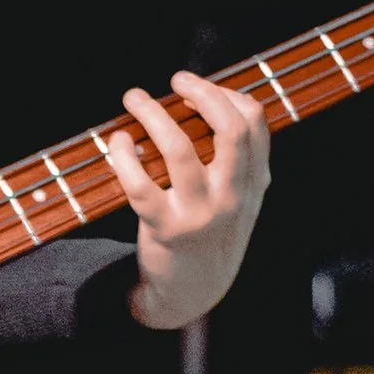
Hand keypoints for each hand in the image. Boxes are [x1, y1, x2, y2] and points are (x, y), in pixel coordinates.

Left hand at [108, 71, 272, 331]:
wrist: (194, 293)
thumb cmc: (212, 234)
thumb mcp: (242, 199)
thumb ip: (240, 160)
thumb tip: (213, 100)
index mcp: (254, 182)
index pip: (253, 121)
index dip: (224, 92)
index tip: (196, 86)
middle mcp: (232, 196)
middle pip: (228, 129)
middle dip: (201, 92)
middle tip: (175, 80)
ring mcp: (199, 214)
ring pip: (178, 148)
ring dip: (152, 113)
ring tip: (134, 98)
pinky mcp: (164, 229)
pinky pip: (139, 183)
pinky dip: (123, 154)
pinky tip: (119, 141)